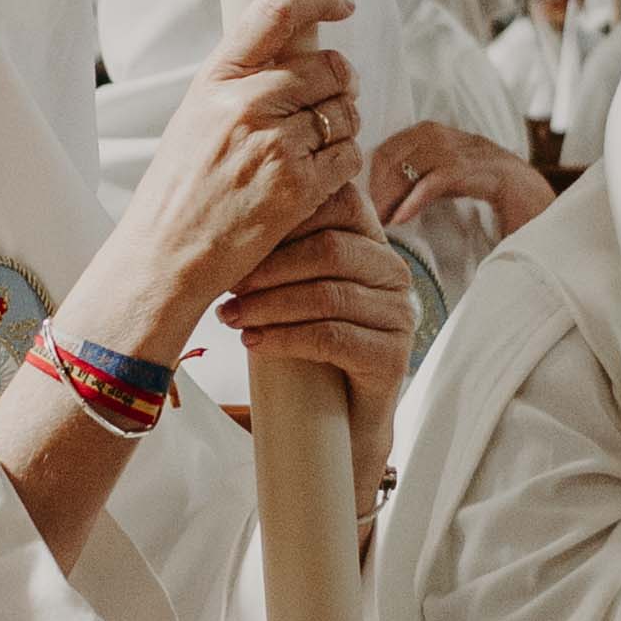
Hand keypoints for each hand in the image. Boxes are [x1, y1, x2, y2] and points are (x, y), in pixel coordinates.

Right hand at [77, 0, 359, 343]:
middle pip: (328, 68)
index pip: (275, 11)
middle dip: (342, 83)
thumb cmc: (180, 191)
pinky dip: (344, 164)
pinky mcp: (298, 186)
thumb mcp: (196, 118)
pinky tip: (319, 176)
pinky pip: (349, 156)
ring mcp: (274, 145)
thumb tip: (300, 58)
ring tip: (316, 147)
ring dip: (344, 126)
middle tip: (334, 101)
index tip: (341, 2)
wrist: (165, 256)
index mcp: (216, 79)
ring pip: (346, 112)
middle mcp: (245, 103)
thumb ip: (241, 84)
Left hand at [214, 214, 416, 409]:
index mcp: (373, 243)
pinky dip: (285, 338)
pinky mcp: (391, 357)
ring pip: (327, 296)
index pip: (342, 203)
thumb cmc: (310, 344)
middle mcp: (393, 273)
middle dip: (269, 266)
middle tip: (227, 284)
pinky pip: (332, 338)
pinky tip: (254, 342)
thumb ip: (282, 251)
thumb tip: (221, 224)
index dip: (290, 215)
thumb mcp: (297, 287)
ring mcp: (398, 315)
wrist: (341, 417)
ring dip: (269, 305)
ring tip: (231, 316)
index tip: (241, 238)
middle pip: (330, 250)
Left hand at [373, 119, 555, 239]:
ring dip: (394, 187)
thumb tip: (388, 205)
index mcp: (458, 143)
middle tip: (367, 213)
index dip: (377, 167)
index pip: (402, 140)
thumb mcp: (462, 197)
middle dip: (379, 177)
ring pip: (422, 155)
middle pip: (406, 143)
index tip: (363, 200)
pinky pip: (444, 176)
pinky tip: (401, 217)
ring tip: (380, 217)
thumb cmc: (509, 218)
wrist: (558, 225)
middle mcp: (468, 141)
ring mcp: (483, 154)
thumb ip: (431, 190)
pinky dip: (417, 196)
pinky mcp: (494, 175)